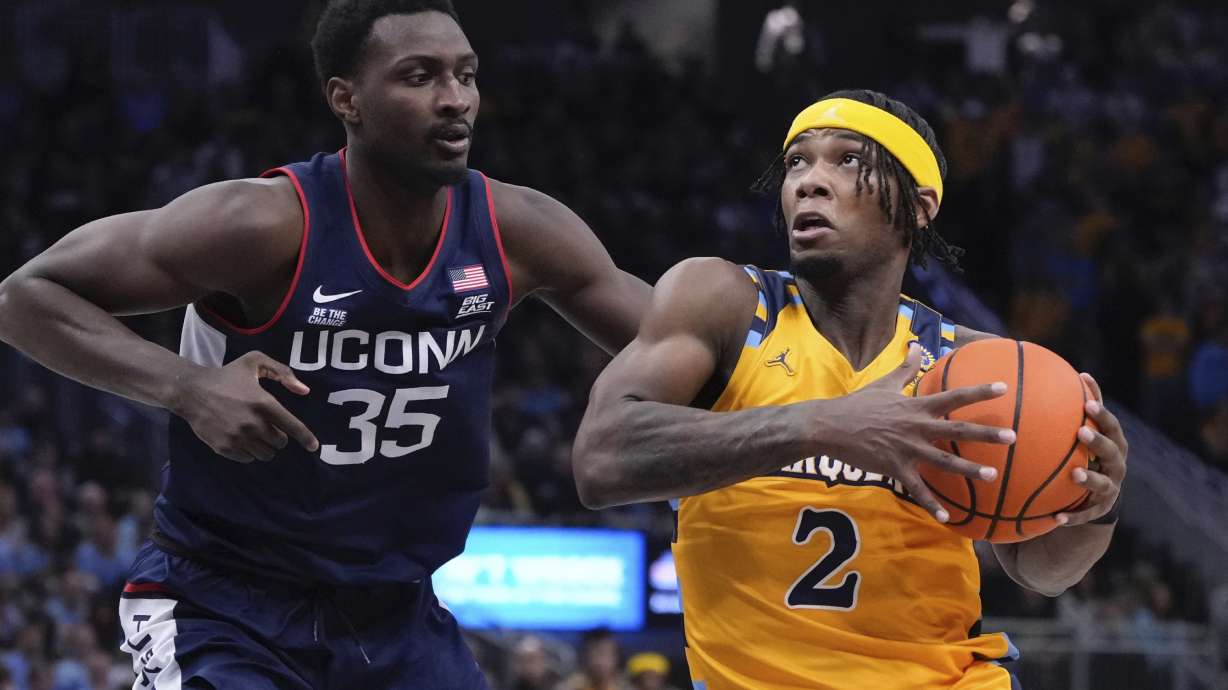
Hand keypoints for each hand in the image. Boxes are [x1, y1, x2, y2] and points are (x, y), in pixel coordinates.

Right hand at [173, 351, 319, 462]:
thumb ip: (282, 372)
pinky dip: (249, 452)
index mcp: (264, 403)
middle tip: (267, 426)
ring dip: (265, 446)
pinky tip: (242, 439)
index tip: (314, 447)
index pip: (293, 426)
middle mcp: (253, 424)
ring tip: (254, 433)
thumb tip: (304, 391)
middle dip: (277, 436)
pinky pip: (247, 459)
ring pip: (265, 454)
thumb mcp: (254, 362)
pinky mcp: (224, 448)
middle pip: (279, 443)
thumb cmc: (226, 375)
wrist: (191, 390)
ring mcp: (238, 438)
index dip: (306, 438)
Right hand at [815, 344, 1015, 522]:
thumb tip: (917, 345)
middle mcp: (916, 427)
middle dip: (987, 432)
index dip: (979, 391)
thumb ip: (905, 368)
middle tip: (1013, 436)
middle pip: (957, 429)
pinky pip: (917, 489)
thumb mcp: (884, 383)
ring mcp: (906, 449)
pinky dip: (932, 504)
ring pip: (944, 460)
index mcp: (915, 406)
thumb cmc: (858, 404)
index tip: (1004, 388)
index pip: (953, 396)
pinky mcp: (894, 468)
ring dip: (970, 469)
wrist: (829, 427)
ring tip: (994, 475)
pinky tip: (948, 517)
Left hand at [1056, 373, 1126, 525]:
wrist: (1097, 494)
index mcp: (1112, 444)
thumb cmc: (1088, 455)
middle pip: (1112, 451)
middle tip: (1081, 431)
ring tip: (1074, 474)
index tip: (1086, 400)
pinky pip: (1086, 514)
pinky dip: (1073, 516)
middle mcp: (1115, 465)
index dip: (1102, 413)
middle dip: (1099, 441)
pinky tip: (1056, 518)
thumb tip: (1072, 375)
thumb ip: (1077, 410)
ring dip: (1090, 479)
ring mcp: (1110, 488)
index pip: (1110, 425)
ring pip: (1104, 484)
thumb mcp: (1084, 435)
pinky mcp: (1099, 509)